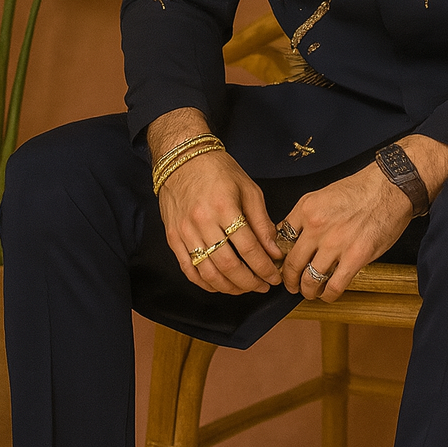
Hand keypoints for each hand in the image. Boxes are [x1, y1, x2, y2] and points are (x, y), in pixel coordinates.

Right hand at [155, 144, 283, 294]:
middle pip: (229, 266)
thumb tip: (274, 251)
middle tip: (263, 285)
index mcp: (224, 208)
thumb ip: (262, 222)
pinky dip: (205, 283)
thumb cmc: (219, 170)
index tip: (275, 276)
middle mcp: (202, 222)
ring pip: (208, 273)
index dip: (264, 267)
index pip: (249, 248)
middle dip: (250, 282)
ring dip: (230, 287)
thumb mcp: (249, 189)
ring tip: (246, 287)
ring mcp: (184, 232)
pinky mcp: (172, 238)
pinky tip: (220, 285)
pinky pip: (189, 269)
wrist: (182, 158)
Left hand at [280, 163, 413, 302]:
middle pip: (292, 264)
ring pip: (309, 279)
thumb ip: (306, 215)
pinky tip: (328, 294)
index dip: (279, 257)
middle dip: (289, 280)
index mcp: (306, 209)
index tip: (282, 264)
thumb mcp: (323, 195)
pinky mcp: (355, 257)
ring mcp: (335, 244)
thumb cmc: (361, 189)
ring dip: (307, 290)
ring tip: (310, 292)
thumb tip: (291, 234)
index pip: (281, 240)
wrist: (390, 188)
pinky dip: (328, 295)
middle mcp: (317, 227)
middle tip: (291, 285)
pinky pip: (334, 286)